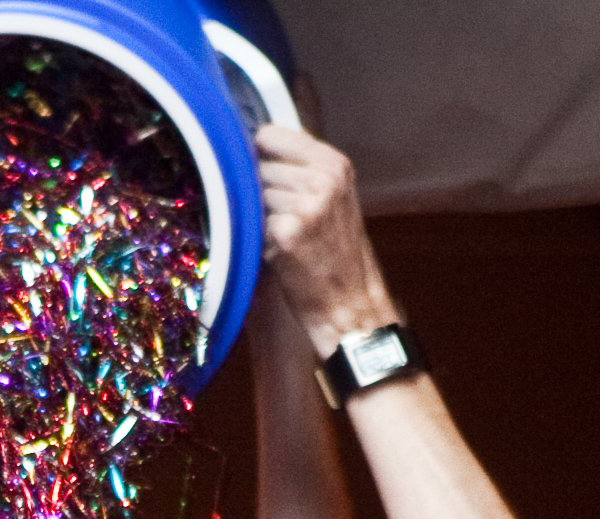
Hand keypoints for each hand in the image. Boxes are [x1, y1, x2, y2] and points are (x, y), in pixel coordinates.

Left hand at [255, 124, 397, 356]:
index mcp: (334, 164)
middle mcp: (323, 178)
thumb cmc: (335, 252)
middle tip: (277, 216)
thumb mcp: (332, 197)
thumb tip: (249, 144)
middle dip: (255, 188)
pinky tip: (276, 250)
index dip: (255, 154)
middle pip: (256, 165)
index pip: (270, 134)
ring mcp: (306, 204)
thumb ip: (301, 169)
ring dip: (255, 214)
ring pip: (250, 194)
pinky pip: (250, 222)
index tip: (254, 170)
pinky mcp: (287, 232)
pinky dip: (255, 237)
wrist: (349, 301)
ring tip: (280, 235)